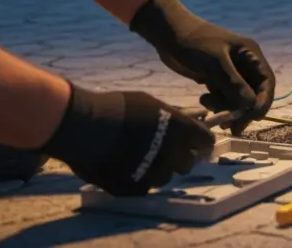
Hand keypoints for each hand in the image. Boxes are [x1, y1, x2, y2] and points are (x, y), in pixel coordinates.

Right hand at [41, 83, 215, 196]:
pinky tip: (126, 168)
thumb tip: (183, 121)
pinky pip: (145, 187)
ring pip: (166, 177)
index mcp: (180, 130)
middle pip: (187, 163)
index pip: (205, 142)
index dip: (202, 144)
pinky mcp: (135, 187)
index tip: (197, 147)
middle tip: (165, 152)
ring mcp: (154, 172)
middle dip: (179, 158)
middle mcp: (172, 153)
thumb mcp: (151, 104)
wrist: (86, 126)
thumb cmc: (117, 108)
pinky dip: (139, 179)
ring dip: (158, 169)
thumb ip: (171, 117)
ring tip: (140, 159)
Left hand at [129, 0, 275, 134]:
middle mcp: (244, 64)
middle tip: (232, 127)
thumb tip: (251, 106)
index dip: (264, 100)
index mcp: (251, 54)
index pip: (267, 81)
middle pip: (254, 93)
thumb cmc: (195, 43)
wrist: (170, 34)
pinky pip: (224, 97)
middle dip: (243, 110)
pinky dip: (216, 103)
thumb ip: (233, 84)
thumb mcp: (215, 63)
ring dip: (226, 106)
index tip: (254, 117)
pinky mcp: (217, 79)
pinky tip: (203, 98)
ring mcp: (231, 72)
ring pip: (237, 98)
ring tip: (208, 104)